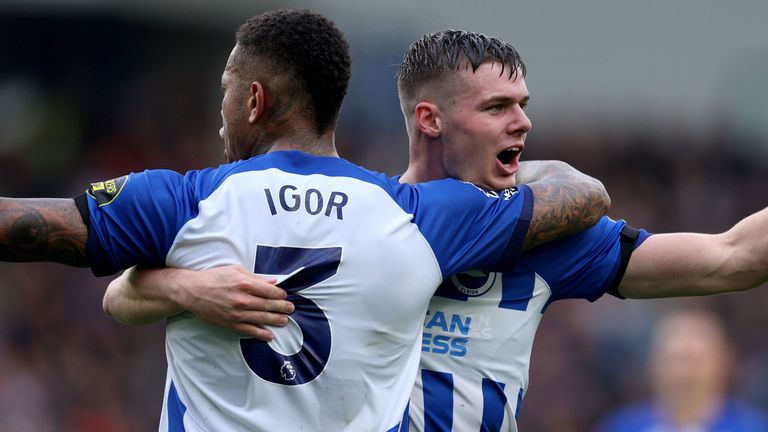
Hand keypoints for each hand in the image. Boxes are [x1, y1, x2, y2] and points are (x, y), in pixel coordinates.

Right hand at [173, 265, 293, 340]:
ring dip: (276, 320)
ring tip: (285, 320)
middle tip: (290, 308)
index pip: (270, 291)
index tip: (284, 295)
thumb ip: (255, 277)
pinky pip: (249, 330)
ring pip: (261, 319)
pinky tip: (269, 335)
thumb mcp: (235, 270)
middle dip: (282, 307)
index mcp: (245, 284)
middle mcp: (242, 300)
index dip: (280, 294)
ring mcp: (237, 313)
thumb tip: (272, 281)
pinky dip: (261, 334)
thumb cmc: (213, 278)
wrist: (192, 291)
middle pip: (268, 305)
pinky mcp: (230, 323)